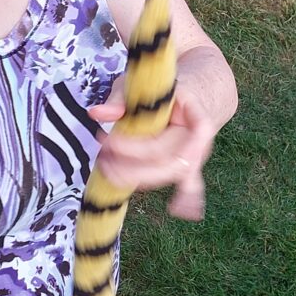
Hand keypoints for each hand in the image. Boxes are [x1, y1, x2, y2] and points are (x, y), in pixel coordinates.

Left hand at [93, 82, 214, 221]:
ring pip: (171, 174)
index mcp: (192, 112)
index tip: (109, 142)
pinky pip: (191, 185)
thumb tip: (97, 114)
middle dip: (133, 166)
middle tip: (103, 160)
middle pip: (168, 161)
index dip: (137, 146)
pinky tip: (177, 209)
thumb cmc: (162, 90)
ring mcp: (195, 154)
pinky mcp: (188, 165)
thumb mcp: (141, 86)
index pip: (166, 136)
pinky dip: (186, 199)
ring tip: (108, 170)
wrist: (192, 93)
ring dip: (138, 177)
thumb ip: (120, 98)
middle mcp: (198, 138)